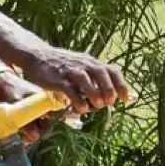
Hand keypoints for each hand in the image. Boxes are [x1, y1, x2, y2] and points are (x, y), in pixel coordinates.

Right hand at [12, 43, 126, 108]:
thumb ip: (94, 80)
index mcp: (91, 62)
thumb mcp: (81, 68)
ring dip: (95, 93)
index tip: (125, 98)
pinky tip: (81, 109)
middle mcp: (83, 64)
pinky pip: (69, 89)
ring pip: (86, 80)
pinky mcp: (58, 78)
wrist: (38, 56)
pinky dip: (77, 99)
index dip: (121, 84)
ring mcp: (70, 71)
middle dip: (109, 89)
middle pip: (101, 73)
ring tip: (98, 106)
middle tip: (110, 102)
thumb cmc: (63, 66)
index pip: (111, 70)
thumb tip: (111, 96)